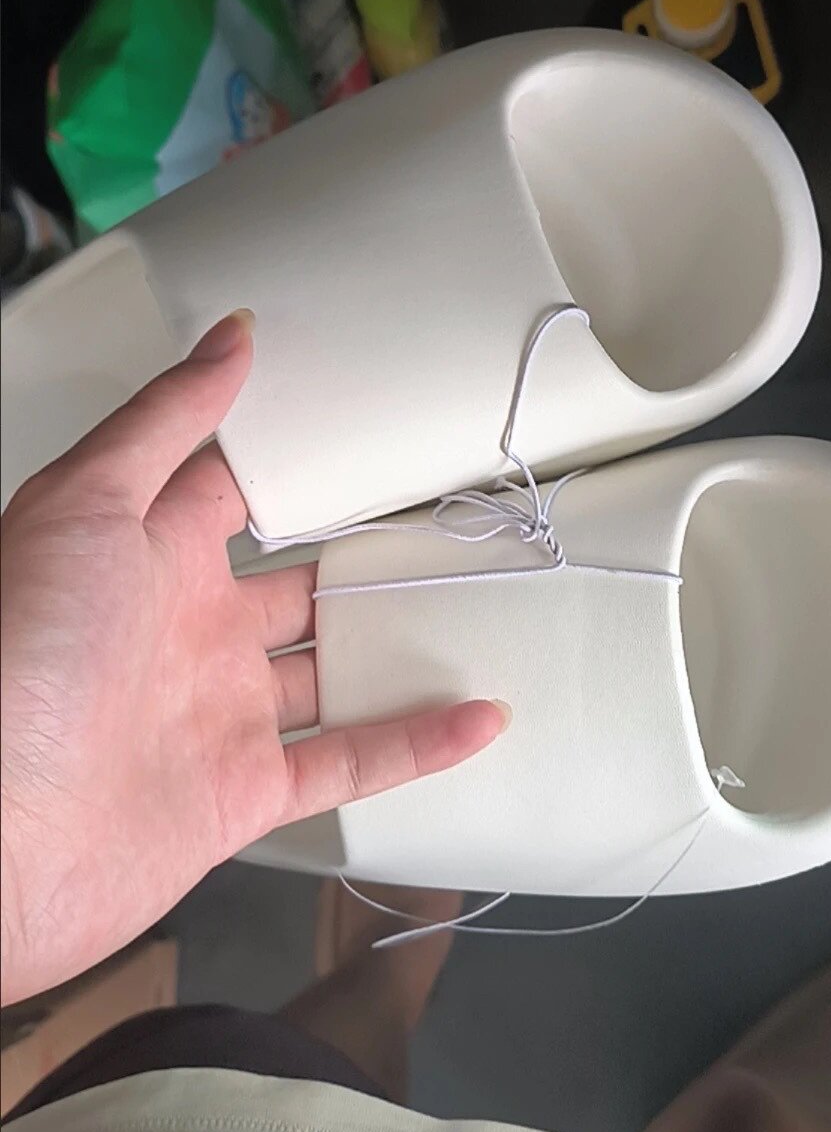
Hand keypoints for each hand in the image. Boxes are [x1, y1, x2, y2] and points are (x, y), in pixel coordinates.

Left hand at [0, 312, 504, 1005]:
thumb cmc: (16, 662)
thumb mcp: (83, 504)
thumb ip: (166, 420)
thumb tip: (229, 338)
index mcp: (143, 557)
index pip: (229, 492)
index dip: (292, 462)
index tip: (365, 429)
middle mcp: (183, 633)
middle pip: (297, 584)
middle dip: (364, 557)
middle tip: (446, 521)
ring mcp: (217, 715)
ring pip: (334, 671)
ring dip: (400, 645)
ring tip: (483, 606)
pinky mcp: (242, 792)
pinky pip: (349, 761)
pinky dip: (418, 741)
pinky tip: (477, 715)